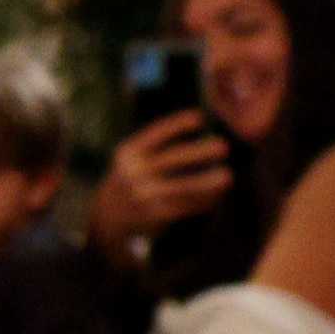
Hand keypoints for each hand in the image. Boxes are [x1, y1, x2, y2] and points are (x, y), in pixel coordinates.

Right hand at [90, 109, 233, 250]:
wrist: (107, 215)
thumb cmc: (131, 179)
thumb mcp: (132, 159)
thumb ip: (157, 148)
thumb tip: (199, 133)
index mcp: (129, 153)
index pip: (155, 134)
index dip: (177, 125)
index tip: (199, 117)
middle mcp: (134, 172)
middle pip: (172, 159)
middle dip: (199, 152)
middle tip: (224, 146)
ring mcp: (144, 195)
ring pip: (182, 187)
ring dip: (207, 182)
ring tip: (227, 176)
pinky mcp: (155, 215)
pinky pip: (185, 206)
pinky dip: (204, 201)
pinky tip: (218, 195)